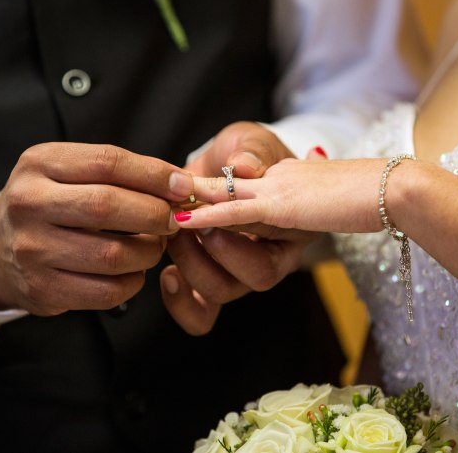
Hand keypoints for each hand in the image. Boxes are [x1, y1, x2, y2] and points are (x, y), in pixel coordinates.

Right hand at [0, 142, 192, 314]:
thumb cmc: (47, 203)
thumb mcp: (68, 171)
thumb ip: (118, 171)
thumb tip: (181, 185)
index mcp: (40, 164)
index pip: (107, 162)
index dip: (153, 174)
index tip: (183, 186)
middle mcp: (30, 204)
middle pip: (108, 206)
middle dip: (155, 214)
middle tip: (174, 220)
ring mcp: (33, 250)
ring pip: (112, 255)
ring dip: (149, 252)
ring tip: (154, 245)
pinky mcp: (43, 290)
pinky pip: (106, 291)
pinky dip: (133, 282)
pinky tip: (133, 271)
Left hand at [159, 122, 324, 334]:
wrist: (221, 169)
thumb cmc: (245, 157)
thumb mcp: (254, 143)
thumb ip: (253, 151)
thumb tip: (244, 166)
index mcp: (290, 227)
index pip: (277, 233)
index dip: (240, 223)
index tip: (208, 203)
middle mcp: (270, 258)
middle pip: (257, 276)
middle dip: (218, 249)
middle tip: (188, 220)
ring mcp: (239, 276)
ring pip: (223, 293)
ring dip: (192, 264)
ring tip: (173, 234)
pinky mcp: (209, 285)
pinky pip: (199, 313)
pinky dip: (179, 299)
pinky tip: (166, 273)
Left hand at [174, 156, 387, 232]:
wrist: (395, 185)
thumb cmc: (364, 193)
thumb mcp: (321, 196)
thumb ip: (289, 196)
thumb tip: (262, 189)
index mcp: (284, 182)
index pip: (239, 187)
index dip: (206, 193)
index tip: (181, 200)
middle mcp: (274, 183)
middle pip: (222, 191)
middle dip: (191, 203)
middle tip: (166, 213)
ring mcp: (277, 191)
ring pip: (222, 202)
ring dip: (194, 211)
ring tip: (169, 218)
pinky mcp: (283, 206)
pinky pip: (236, 212)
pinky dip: (208, 215)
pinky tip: (182, 221)